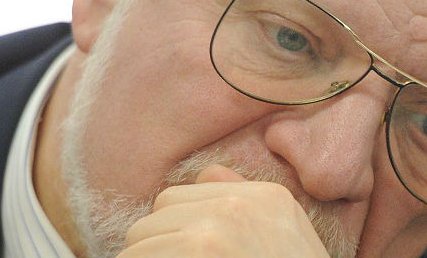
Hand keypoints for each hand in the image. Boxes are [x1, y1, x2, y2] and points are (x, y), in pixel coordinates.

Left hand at [117, 164, 329, 256]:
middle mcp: (235, 208)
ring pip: (139, 240)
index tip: (180, 248)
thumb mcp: (287, 229)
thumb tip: (206, 176)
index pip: (184, 193)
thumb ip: (248, 197)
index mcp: (263, 197)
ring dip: (144, 257)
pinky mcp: (197, 255)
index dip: (174, 224)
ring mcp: (212, 235)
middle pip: (158, 212)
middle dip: (156, 241)